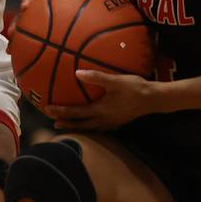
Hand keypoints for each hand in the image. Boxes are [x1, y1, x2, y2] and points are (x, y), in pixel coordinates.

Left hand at [42, 70, 157, 130]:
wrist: (153, 99)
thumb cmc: (135, 88)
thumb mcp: (115, 80)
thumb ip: (97, 77)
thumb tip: (77, 73)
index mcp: (100, 110)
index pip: (75, 112)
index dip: (60, 111)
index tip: (47, 109)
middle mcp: (103, 119)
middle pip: (80, 124)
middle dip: (66, 123)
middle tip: (53, 123)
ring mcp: (111, 123)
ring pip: (90, 128)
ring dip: (78, 127)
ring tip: (69, 126)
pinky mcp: (118, 122)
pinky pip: (100, 128)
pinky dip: (91, 127)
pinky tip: (92, 123)